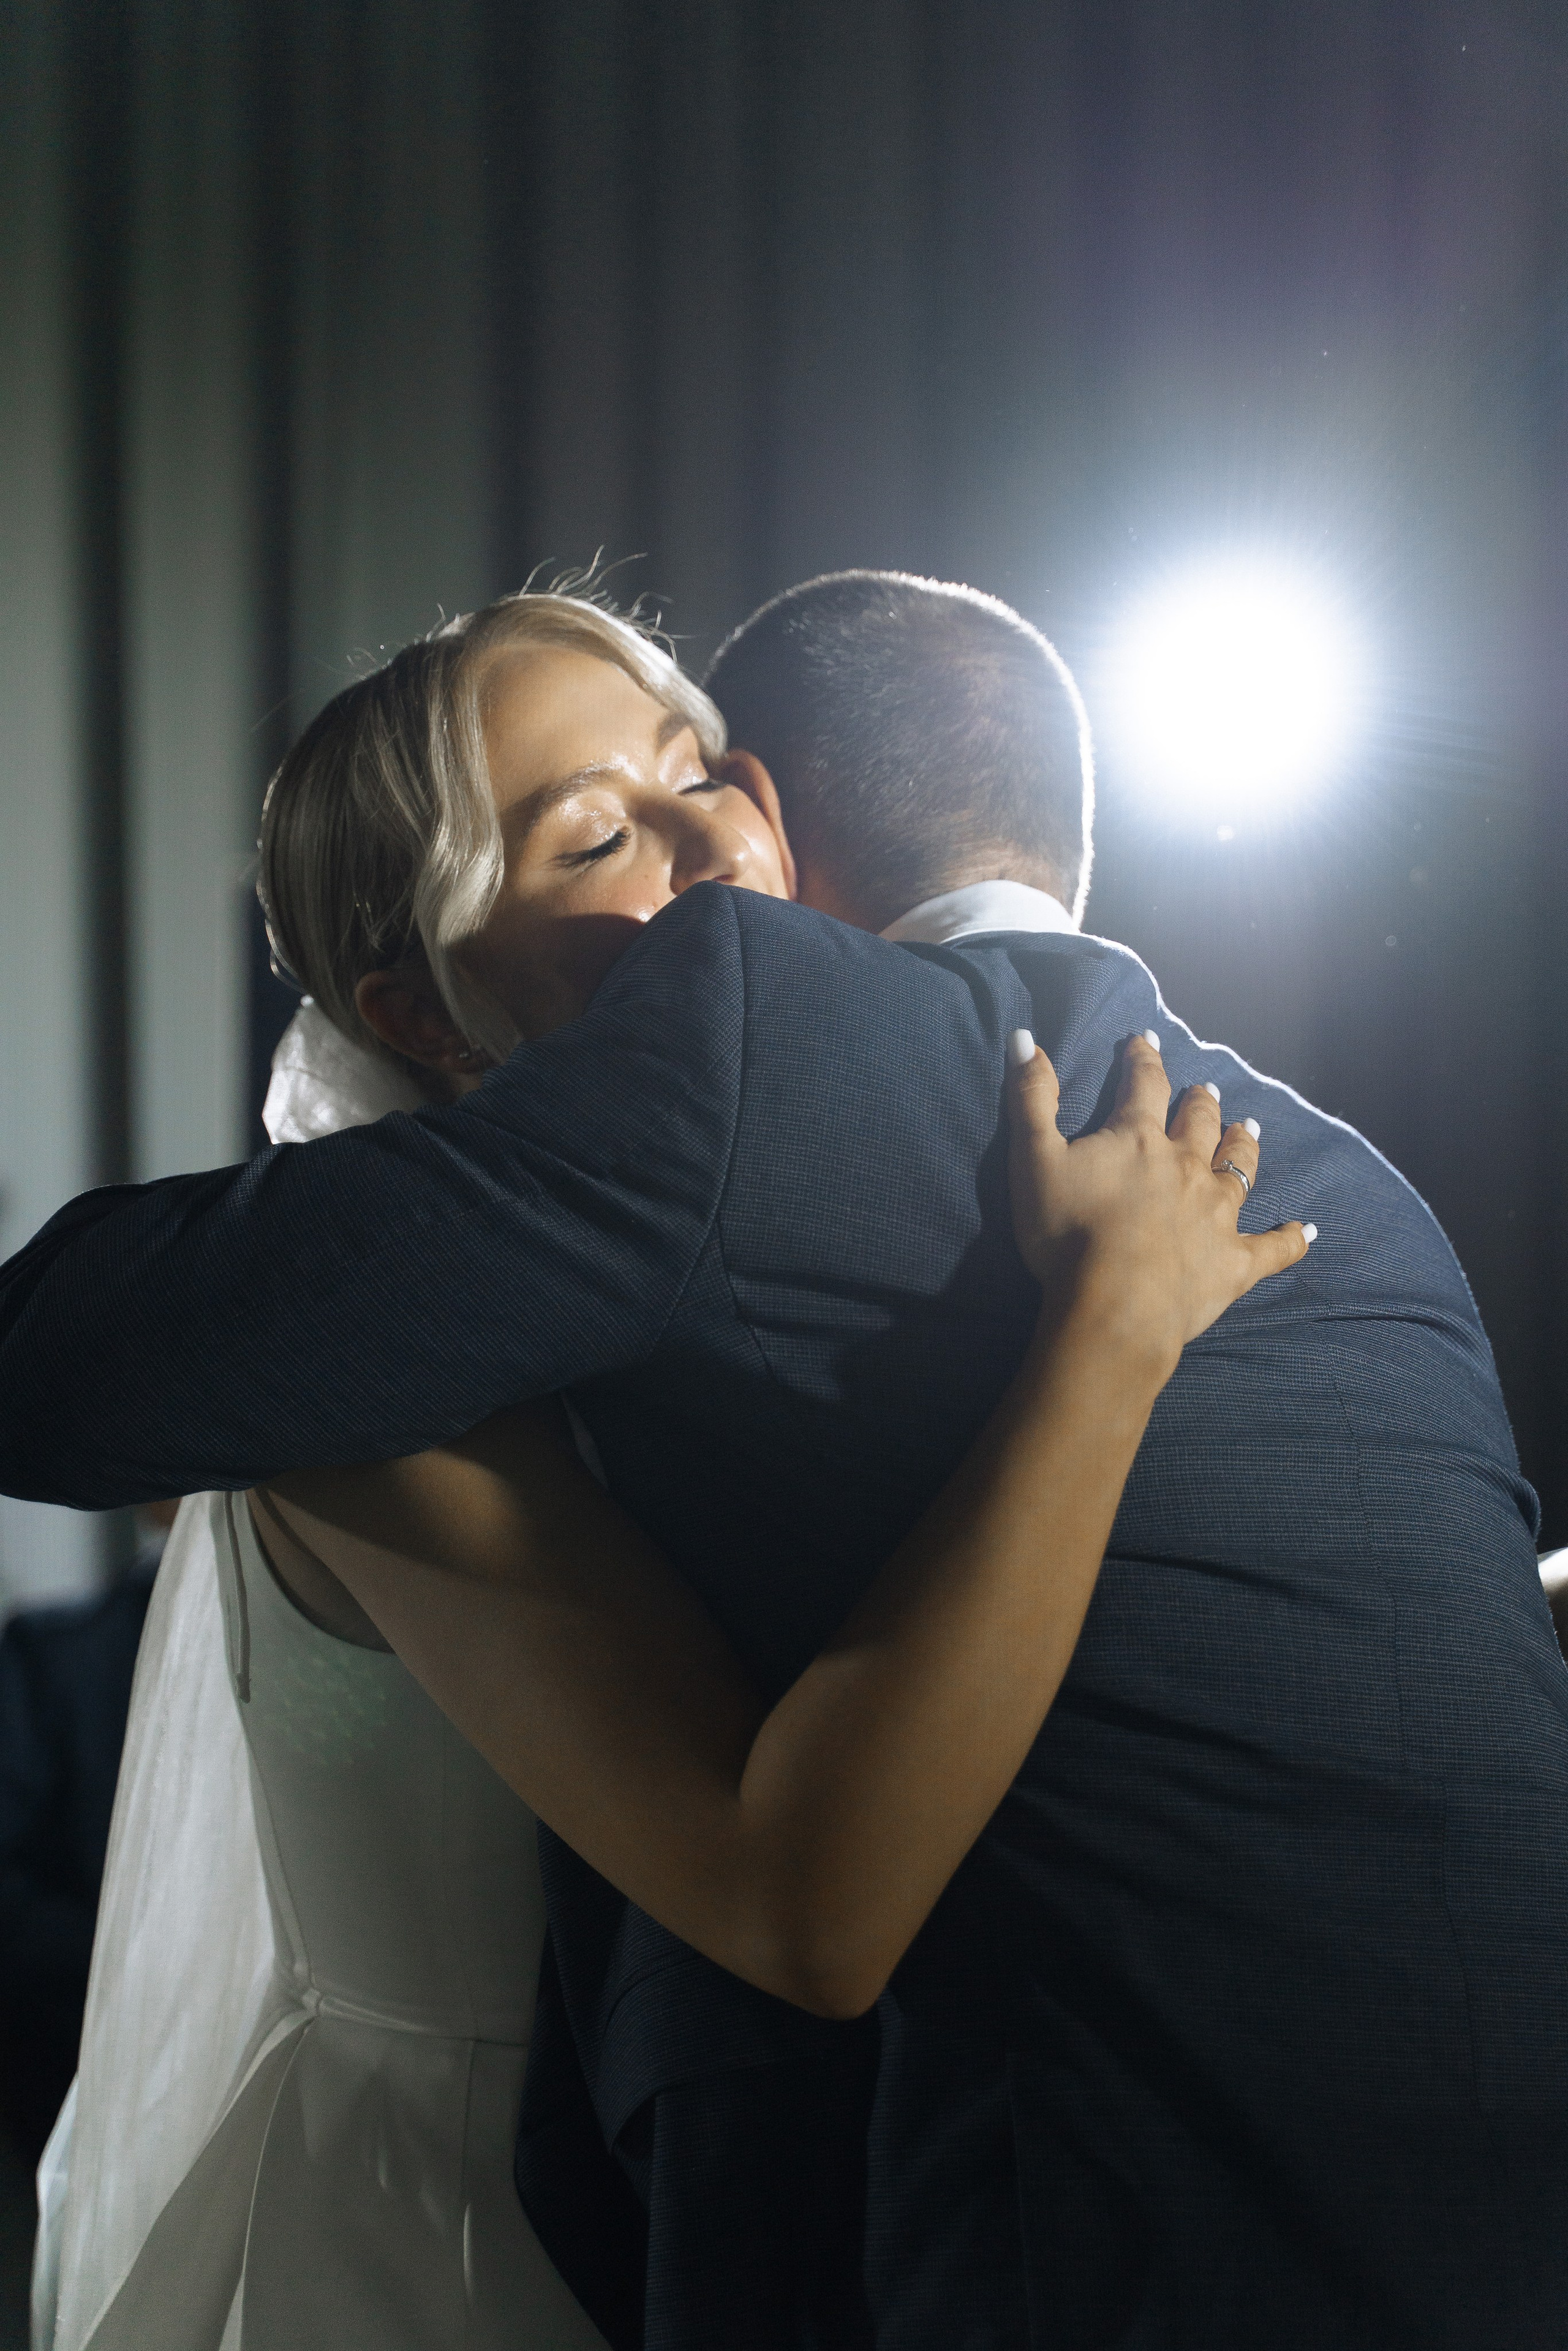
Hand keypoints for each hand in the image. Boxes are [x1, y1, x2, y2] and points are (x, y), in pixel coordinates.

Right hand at [1005, 1028, 1312, 1377]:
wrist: (1114, 1307)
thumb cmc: (1067, 1234)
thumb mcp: (1034, 1159)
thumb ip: (1030, 1098)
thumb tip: (1024, 1037)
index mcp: (1139, 1139)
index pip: (1144, 1085)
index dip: (1144, 1059)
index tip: (1146, 1041)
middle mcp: (1187, 1167)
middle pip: (1200, 1124)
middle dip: (1201, 1104)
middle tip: (1206, 1092)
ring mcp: (1217, 1215)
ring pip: (1239, 1170)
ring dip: (1244, 1147)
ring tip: (1249, 1131)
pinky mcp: (1235, 1262)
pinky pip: (1273, 1248)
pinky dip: (1291, 1239)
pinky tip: (1307, 1231)